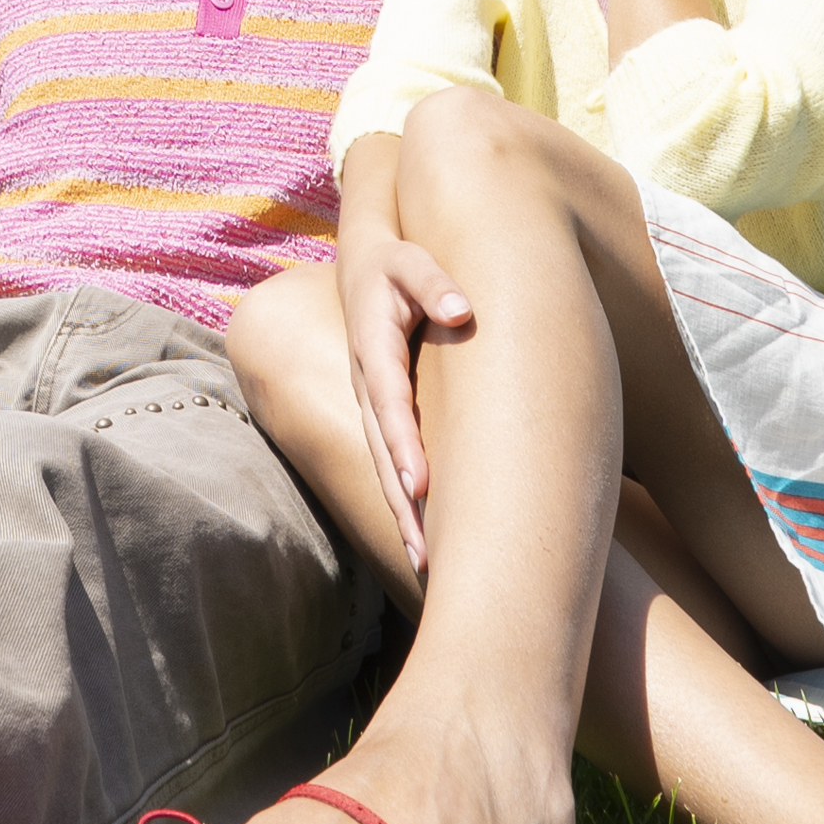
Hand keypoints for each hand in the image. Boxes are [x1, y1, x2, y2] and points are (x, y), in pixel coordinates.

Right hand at [337, 225, 472, 579]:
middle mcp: (366, 382)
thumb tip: (460, 310)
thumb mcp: (411, 260)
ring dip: (402, 513)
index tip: (419, 484)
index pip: (389, 401)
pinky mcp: (380, 414)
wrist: (363, 267)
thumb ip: (433, 282)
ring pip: (381, 464)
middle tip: (425, 551)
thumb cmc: (395, 263)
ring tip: (426, 563)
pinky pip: (388, 460)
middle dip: (401, 501)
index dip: (402, 443)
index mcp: (372, 345)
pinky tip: (424, 539)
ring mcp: (369, 402)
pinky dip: (403, 500)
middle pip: (381, 449)